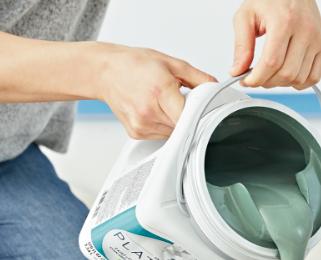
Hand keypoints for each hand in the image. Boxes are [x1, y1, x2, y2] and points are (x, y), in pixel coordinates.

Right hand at [94, 43, 217, 139]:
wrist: (105, 72)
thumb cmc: (134, 64)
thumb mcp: (171, 63)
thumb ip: (198, 77)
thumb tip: (215, 88)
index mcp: (160, 91)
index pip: (190, 116)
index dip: (202, 115)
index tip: (207, 112)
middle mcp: (148, 111)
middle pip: (184, 126)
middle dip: (191, 117)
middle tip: (188, 104)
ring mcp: (141, 125)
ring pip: (174, 134)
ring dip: (178, 123)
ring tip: (168, 104)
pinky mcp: (136, 133)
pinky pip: (162, 136)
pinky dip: (166, 126)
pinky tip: (157, 111)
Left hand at [230, 0, 320, 89]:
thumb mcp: (246, 16)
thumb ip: (242, 45)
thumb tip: (238, 70)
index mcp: (284, 21)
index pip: (272, 62)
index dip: (256, 78)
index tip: (246, 81)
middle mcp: (305, 31)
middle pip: (286, 73)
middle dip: (266, 82)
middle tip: (255, 77)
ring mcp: (317, 39)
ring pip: (299, 79)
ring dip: (281, 84)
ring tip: (269, 74)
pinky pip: (314, 76)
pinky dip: (299, 83)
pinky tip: (286, 76)